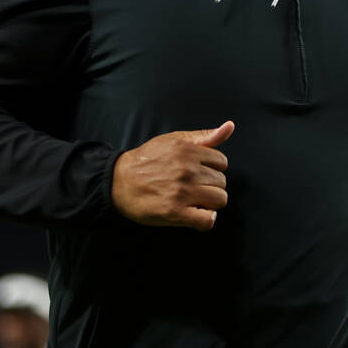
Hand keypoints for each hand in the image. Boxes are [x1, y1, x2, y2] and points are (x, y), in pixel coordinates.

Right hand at [111, 121, 233, 229]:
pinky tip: (196, 214)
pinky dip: (206, 220)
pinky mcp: (175, 213)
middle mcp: (187, 171)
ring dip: (210, 203)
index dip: (212, 169)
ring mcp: (182, 192)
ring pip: (219, 200)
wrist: (118, 180)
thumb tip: (230, 126)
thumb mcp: (174, 140)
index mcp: (188, 151)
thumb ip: (204, 136)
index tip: (200, 173)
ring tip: (194, 200)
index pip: (222, 162)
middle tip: (193, 187)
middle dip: (211, 186)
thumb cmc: (146, 159)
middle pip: (222, 182)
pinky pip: (207, 221)